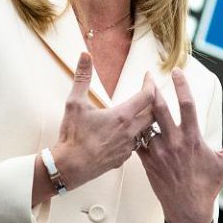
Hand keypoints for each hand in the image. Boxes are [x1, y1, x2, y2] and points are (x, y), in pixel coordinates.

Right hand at [51, 52, 155, 188]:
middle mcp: (130, 132)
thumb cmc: (72, 135)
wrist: (69, 168)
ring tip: (141, 111)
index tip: (149, 76)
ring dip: (146, 120)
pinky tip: (128, 133)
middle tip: (149, 92)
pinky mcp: (123, 159)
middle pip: (154, 114)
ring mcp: (128, 148)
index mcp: (122, 116)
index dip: (150, 83)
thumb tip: (85, 55)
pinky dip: (135, 136)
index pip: (147, 96)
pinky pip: (136, 145)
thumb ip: (82, 77)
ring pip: (146, 131)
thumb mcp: (75, 103)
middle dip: (154, 101)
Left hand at [137, 68, 222, 222]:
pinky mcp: (147, 162)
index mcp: (193, 139)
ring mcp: (159, 152)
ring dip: (142, 108)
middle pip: (160, 109)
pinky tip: (132, 119)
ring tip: (138, 94)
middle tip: (148, 74)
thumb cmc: (209, 185)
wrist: (187, 210)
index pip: (187, 105)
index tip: (177, 72)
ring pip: (145, 123)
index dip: (182, 86)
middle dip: (152, 89)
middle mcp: (174, 143)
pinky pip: (137, 141)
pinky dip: (135, 129)